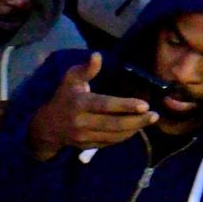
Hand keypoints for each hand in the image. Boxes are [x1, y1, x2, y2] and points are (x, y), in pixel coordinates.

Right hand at [29, 54, 152, 157]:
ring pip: (114, 136)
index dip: (125, 105)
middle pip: (113, 124)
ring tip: (149, 121)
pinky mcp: (88, 146)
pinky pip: (110, 142)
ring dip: (134, 129)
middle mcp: (82, 122)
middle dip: (136, 121)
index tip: (144, 104)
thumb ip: (86, 69)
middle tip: (154, 116)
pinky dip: (124, 136)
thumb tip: (97, 55)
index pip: (105, 105)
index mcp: (79, 103)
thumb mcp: (70, 79)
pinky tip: (136, 128)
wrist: (47, 127)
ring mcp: (85, 137)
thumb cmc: (63, 98)